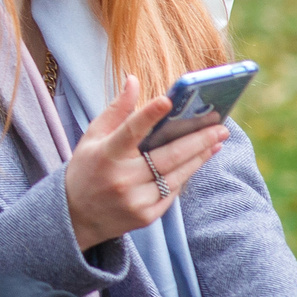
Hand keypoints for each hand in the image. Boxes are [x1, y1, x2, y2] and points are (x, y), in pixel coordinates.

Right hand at [63, 77, 223, 250]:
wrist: (76, 216)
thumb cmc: (87, 169)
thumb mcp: (92, 138)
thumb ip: (116, 110)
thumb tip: (133, 80)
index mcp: (105, 155)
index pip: (129, 131)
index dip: (148, 115)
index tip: (168, 100)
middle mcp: (121, 179)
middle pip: (167, 156)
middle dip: (197, 140)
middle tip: (220, 127)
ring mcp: (135, 200)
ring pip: (176, 175)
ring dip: (199, 157)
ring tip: (216, 141)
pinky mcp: (146, 216)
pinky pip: (173, 192)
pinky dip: (186, 175)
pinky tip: (198, 161)